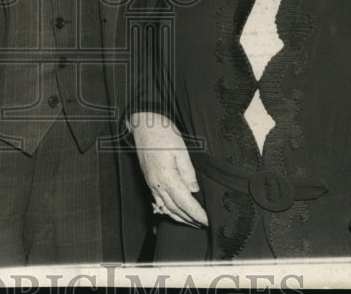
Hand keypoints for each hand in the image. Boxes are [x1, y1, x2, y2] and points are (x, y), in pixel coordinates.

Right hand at [129, 111, 207, 227]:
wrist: (143, 125)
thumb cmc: (162, 133)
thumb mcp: (181, 149)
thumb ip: (188, 172)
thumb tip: (194, 190)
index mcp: (167, 177)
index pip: (185, 202)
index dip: (197, 214)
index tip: (208, 221)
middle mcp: (157, 184)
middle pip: (175, 209)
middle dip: (190, 219)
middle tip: (203, 225)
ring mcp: (151, 183)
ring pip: (165, 208)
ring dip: (179, 218)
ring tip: (192, 223)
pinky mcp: (149, 180)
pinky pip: (159, 202)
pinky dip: (168, 211)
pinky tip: (175, 213)